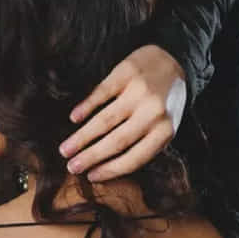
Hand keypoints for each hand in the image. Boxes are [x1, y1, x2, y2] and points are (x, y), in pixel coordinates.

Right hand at [58, 44, 187, 181]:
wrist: (173, 61)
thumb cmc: (164, 102)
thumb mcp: (164, 127)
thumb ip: (143, 144)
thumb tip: (106, 167)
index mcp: (165, 131)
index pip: (134, 158)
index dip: (110, 170)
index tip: (90, 176)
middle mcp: (153, 112)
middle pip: (116, 141)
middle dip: (90, 156)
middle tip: (71, 167)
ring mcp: (140, 92)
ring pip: (105, 120)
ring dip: (82, 137)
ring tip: (65, 149)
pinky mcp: (127, 72)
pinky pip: (101, 93)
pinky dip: (86, 107)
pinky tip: (74, 118)